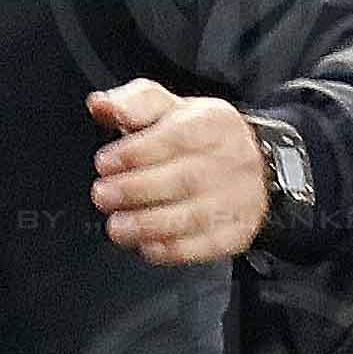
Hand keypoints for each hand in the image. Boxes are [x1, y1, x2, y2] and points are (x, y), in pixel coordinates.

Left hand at [86, 80, 269, 265]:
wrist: (252, 164)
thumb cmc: (198, 135)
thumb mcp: (168, 108)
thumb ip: (133, 104)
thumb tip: (100, 104)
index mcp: (212, 122)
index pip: (175, 137)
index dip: (134, 153)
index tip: (104, 163)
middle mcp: (231, 160)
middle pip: (182, 179)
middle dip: (134, 190)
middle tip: (102, 196)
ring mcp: (238, 199)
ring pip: (192, 216)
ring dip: (148, 225)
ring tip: (117, 227)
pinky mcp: (236, 232)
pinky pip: (204, 246)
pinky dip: (172, 250)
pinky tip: (147, 246)